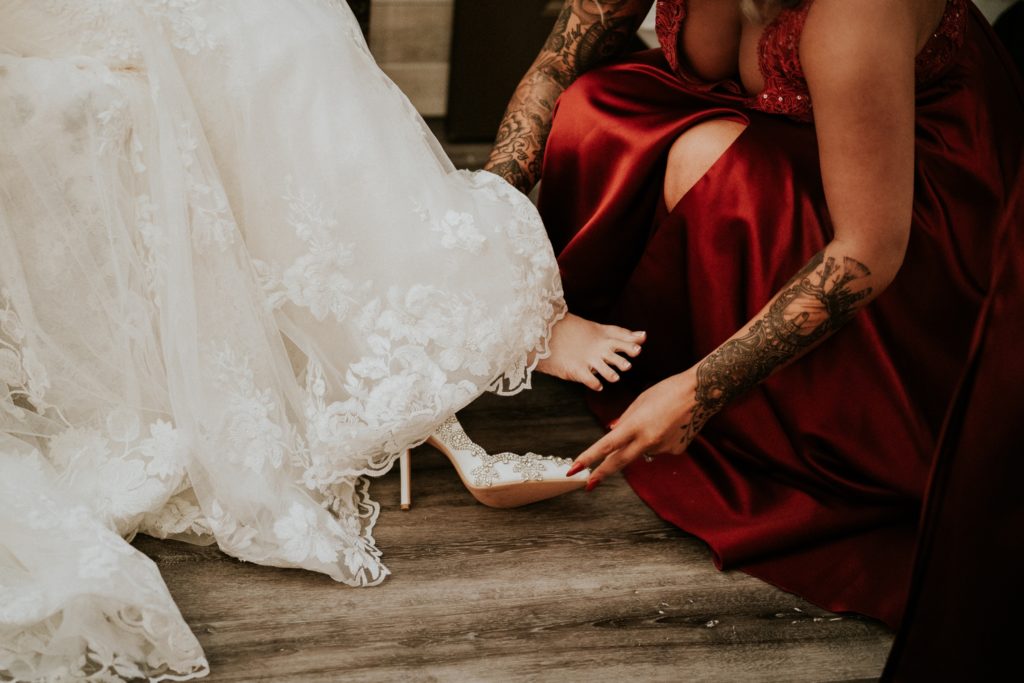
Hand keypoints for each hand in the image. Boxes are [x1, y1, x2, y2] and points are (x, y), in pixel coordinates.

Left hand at [566, 370, 705, 488]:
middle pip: (619, 461)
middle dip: (602, 473)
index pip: (606, 445)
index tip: (575, 468)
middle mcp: (648, 440)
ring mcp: (663, 448)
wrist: (701, 392)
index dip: (589, 458)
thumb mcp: (640, 401)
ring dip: (643, 440)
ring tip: (659, 419)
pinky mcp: (676, 451)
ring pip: (643, 450)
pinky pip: (660, 449)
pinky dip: (660, 440)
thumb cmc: (667, 390)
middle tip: (588, 484)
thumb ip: (624, 419)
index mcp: (636, 425)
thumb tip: (611, 431)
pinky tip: (671, 425)